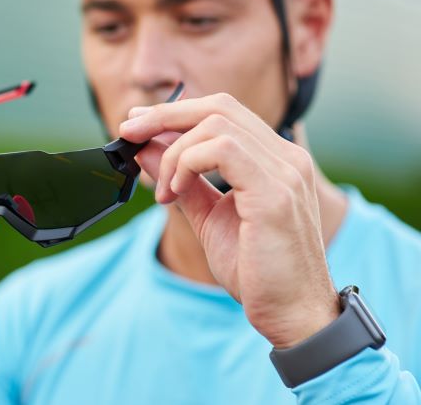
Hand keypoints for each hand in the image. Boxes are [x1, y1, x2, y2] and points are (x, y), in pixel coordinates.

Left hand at [120, 93, 339, 348]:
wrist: (292, 314)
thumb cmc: (256, 271)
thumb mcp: (208, 216)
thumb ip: (181, 180)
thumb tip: (146, 147)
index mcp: (274, 160)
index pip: (222, 112)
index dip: (175, 111)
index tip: (137, 122)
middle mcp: (285, 157)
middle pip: (217, 106)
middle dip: (164, 115)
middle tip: (128, 133)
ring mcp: (285, 171)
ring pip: (216, 124)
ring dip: (173, 151)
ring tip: (164, 190)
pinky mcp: (276, 192)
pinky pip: (222, 150)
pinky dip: (187, 163)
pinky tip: (175, 191)